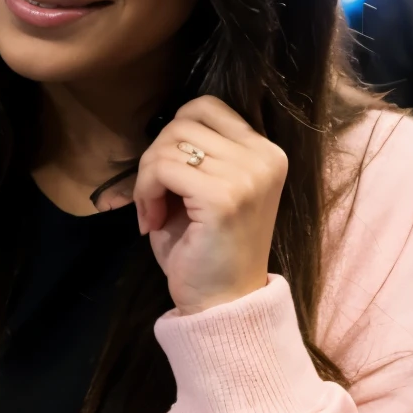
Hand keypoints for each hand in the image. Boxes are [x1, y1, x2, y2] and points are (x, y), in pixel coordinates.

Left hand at [133, 96, 287, 314]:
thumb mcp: (205, 192)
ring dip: (148, 178)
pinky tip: (153, 221)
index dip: (173, 137)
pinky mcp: (224, 196)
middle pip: (183, 121)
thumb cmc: (207, 254)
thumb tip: (163, 128)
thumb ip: (194, 153)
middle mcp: (265, 157)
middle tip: (154, 200)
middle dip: (155, 158)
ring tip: (154, 214)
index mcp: (266, 152)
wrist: (223, 306)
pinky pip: (163, 168)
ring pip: (169, 143)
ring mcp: (248, 175)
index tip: (168, 179)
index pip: (205, 107)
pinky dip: (146, 192)